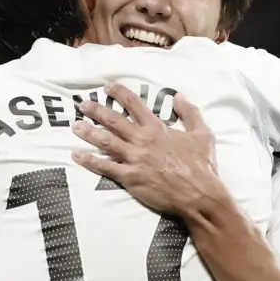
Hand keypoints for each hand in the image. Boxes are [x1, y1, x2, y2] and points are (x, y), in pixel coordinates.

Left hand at [72, 83, 226, 218]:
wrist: (199, 194)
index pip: (135, 105)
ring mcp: (134, 159)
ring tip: (76, 126)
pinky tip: (77, 155)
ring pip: (106, 141)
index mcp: (158, 129)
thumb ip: (190, 113)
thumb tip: (179, 96)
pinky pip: (106, 167)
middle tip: (83, 104)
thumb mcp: (203, 134)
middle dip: (97, 111)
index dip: (120, 93)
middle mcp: (142, 141)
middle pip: (114, 121)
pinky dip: (90, 161)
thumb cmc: (202, 165)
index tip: (108, 86)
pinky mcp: (130, 178)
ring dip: (88, 132)